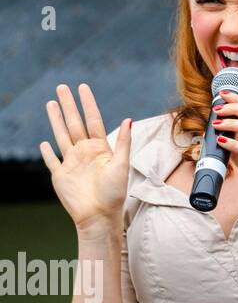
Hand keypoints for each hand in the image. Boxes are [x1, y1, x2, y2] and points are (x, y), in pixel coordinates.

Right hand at [40, 83, 131, 233]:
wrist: (99, 215)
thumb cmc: (115, 192)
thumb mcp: (121, 164)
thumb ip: (123, 142)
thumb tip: (128, 119)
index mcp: (100, 148)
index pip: (93, 119)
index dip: (87, 103)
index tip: (82, 87)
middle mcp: (85, 152)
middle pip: (74, 123)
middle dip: (68, 105)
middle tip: (61, 87)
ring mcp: (71, 163)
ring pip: (61, 135)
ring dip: (55, 120)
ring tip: (50, 103)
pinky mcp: (60, 175)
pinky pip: (52, 160)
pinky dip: (47, 152)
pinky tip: (44, 142)